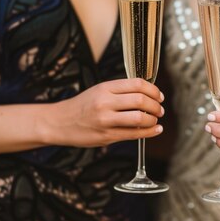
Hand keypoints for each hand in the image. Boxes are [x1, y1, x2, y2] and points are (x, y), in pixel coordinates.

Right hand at [46, 78, 164, 146]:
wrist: (59, 122)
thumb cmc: (82, 106)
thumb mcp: (99, 91)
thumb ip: (121, 92)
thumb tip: (148, 95)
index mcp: (105, 87)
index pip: (137, 84)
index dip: (154, 90)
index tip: (159, 96)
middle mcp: (105, 102)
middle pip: (141, 100)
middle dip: (156, 106)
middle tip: (160, 109)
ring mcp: (106, 120)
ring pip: (140, 118)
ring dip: (153, 119)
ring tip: (155, 120)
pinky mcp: (107, 136)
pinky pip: (134, 134)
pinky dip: (149, 132)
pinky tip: (155, 129)